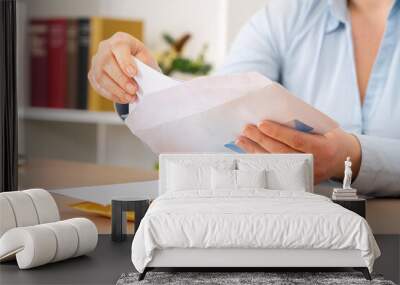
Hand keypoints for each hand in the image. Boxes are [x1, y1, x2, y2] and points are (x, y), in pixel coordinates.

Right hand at [88, 32, 159, 103]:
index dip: (125, 61)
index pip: (119, 47)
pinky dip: (111, 95)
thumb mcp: (146, 58)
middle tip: (133, 90)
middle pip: (107, 63)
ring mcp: (96, 61)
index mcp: (120, 40)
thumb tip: (143, 77)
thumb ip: (144, 64)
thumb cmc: (141, 60)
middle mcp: (105, 48)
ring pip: (100, 76)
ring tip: (129, 98)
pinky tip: (122, 98)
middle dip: (121, 80)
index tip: (133, 73)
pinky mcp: (93, 74)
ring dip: (116, 90)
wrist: (133, 65)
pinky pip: (98, 86)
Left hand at [236, 120, 361, 183]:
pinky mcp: (296, 180)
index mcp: (322, 148)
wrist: (344, 159)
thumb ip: (304, 127)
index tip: (261, 123)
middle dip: (261, 140)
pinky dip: (259, 160)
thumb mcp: (324, 129)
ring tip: (242, 139)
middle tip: (247, 128)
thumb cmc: (330, 138)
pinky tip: (249, 151)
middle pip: (280, 152)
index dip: (277, 133)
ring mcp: (304, 174)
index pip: (295, 140)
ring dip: (255, 150)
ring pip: (274, 163)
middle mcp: (313, 163)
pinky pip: (274, 170)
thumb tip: (275, 117)